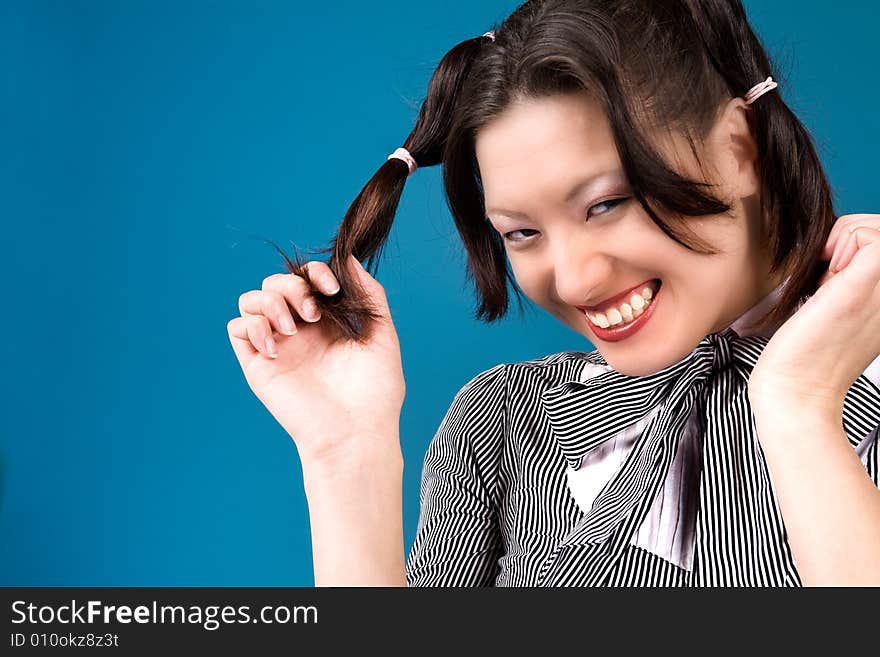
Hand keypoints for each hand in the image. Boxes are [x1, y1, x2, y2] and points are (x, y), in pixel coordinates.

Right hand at [227, 255, 405, 465]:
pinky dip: (253, 326)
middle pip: (275, 284)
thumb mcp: (382, 334)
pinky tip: (278, 346)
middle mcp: (299, 332)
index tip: (330, 287)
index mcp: (326, 323)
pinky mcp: (258, 365)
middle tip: (313, 313)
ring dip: (270, 302)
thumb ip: (370, 294)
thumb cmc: (375, 392)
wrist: (357, 432)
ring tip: (293, 327)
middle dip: (291, 286)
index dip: (312, 272)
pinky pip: (238, 328)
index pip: (305, 280)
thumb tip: (349, 258)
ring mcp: (277, 347)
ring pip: (251, 299)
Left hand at [748, 214, 879, 417]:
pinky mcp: (867, 283)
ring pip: (874, 227)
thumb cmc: (806, 353)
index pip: (879, 242)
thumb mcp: (842, 306)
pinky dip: (837, 241)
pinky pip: (866, 233)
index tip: (830, 278)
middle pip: (879, 230)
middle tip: (825, 278)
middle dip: (846, 239)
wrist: (797, 392)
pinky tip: (822, 277)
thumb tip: (840, 242)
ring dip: (839, 241)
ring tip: (825, 281)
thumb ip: (852, 277)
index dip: (851, 247)